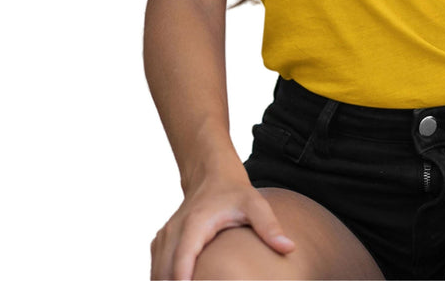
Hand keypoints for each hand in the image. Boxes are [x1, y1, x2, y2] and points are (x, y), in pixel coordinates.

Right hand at [150, 173, 294, 279]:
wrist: (211, 173)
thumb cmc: (234, 191)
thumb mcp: (255, 204)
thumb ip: (269, 226)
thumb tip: (288, 248)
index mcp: (195, 223)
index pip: (182, 262)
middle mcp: (174, 231)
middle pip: (163, 273)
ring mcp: (164, 237)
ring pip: (156, 273)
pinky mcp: (161, 243)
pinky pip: (156, 269)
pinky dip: (162, 280)